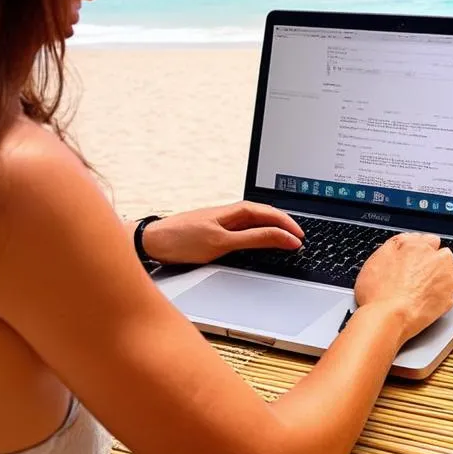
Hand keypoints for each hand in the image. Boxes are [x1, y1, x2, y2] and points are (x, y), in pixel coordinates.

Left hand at [139, 202, 303, 264]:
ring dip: (273, 227)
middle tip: (300, 237)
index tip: (302, 238)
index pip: (271, 214)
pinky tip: (259, 239)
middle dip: (285, 224)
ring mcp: (223, 220)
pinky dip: (259, 232)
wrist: (150, 242)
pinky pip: (245, 227)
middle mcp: (230, 213)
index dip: (288, 225)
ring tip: (286, 238)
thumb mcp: (223, 242)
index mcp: (235, 211)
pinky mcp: (215, 229)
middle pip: (265, 214)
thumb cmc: (182, 240)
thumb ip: (255, 239)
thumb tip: (283, 237)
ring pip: (256, 220)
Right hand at [354, 233, 452, 343]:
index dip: (422, 249)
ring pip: (452, 267)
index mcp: (416, 247)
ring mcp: (445, 276)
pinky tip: (440, 293)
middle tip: (421, 273)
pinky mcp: (450, 294)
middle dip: (435, 261)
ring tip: (431, 284)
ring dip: (445, 272)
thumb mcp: (376, 260)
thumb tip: (404, 240)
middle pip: (442, 253)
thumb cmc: (378, 293)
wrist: (389, 317)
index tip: (418, 257)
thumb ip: (394, 245)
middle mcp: (434, 258)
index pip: (428, 240)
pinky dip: (451, 287)